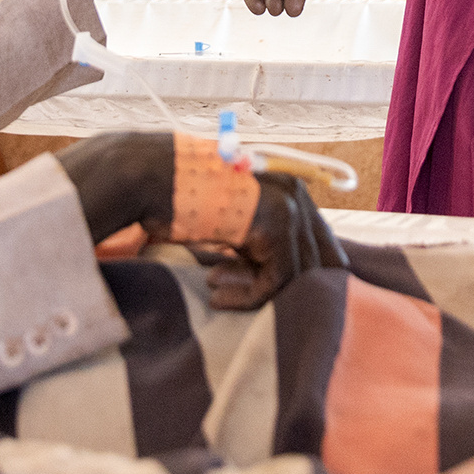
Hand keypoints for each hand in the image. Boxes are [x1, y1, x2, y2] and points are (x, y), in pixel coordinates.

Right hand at [194, 172, 344, 310]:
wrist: (151, 177)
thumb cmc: (182, 198)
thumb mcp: (233, 220)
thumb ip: (260, 241)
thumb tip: (277, 279)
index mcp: (291, 189)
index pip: (322, 244)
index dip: (302, 275)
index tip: (261, 291)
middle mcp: (296, 194)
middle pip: (320, 262)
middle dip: (285, 288)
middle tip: (238, 295)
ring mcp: (289, 208)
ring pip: (300, 275)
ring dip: (259, 294)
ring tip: (218, 293)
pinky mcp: (274, 226)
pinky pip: (276, 280)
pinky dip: (246, 297)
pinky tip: (216, 295)